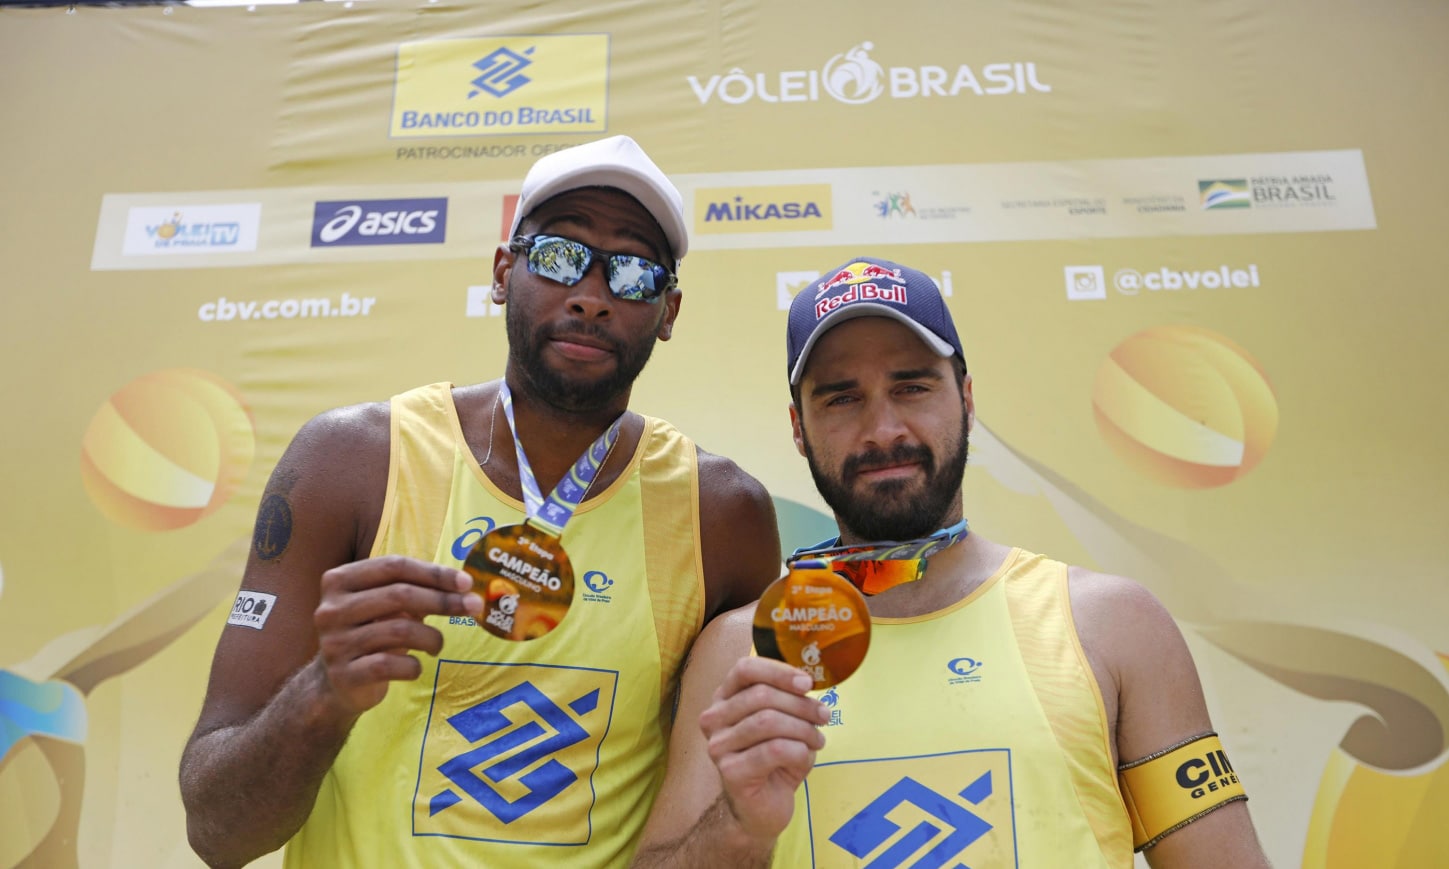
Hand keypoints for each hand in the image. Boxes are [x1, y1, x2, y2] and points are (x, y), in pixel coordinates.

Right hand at [313, 555, 482, 715]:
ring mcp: (334, 643)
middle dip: (443, 600)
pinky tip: (416, 667)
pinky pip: (390, 665)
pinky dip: (413, 666)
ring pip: (400, 630)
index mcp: (339, 580)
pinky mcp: (344, 674)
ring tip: (437, 644)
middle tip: (473, 607)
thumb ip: (414, 590)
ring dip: (432, 637)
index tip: (466, 582)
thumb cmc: (370, 633)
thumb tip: (463, 586)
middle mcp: (331, 609)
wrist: (336, 684)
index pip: (394, 566)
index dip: (434, 572)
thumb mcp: (385, 607)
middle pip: (399, 594)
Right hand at [698, 656, 829, 840]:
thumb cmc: (774, 759)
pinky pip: (774, 750)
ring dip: (803, 729)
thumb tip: (806, 683)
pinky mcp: (730, 771)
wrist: (761, 808)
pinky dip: (799, 751)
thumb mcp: (782, 721)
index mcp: (724, 698)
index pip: (745, 669)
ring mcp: (718, 745)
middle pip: (761, 695)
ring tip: (818, 740)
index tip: (807, 683)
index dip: (778, 671)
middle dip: (800, 704)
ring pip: (768, 721)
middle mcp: (714, 718)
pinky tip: (806, 758)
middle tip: (824, 716)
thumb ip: (787, 698)